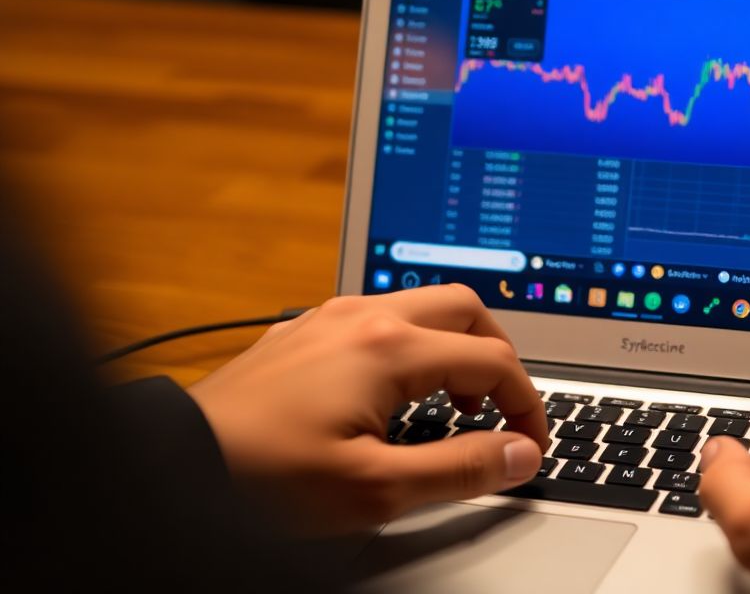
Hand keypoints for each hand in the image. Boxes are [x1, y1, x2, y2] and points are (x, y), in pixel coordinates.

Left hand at [187, 285, 548, 534]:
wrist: (173, 464)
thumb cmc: (265, 479)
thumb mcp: (375, 489)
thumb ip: (459, 468)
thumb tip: (520, 454)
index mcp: (389, 347)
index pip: (493, 360)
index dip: (527, 406)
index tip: (530, 446)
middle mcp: (363, 317)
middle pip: (465, 307)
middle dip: (498, 356)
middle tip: (502, 409)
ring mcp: (328, 319)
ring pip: (420, 306)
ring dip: (454, 347)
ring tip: (454, 405)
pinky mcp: (302, 333)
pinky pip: (378, 319)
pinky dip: (411, 347)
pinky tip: (395, 394)